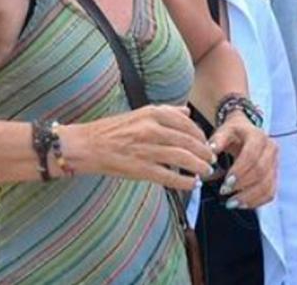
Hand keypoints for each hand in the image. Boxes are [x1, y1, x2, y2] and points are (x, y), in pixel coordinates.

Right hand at [62, 105, 214, 190]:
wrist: (84, 145)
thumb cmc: (110, 130)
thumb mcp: (138, 113)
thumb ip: (165, 112)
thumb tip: (186, 112)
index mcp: (152, 114)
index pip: (186, 124)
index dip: (201, 135)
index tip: (206, 143)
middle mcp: (151, 129)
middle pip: (188, 141)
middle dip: (204, 152)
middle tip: (211, 160)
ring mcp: (146, 149)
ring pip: (182, 158)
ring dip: (199, 166)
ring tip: (206, 171)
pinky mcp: (140, 169)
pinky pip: (169, 176)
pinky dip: (184, 181)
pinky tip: (192, 184)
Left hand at [210, 113, 277, 210]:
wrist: (245, 133)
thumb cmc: (233, 134)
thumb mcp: (224, 131)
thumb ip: (217, 140)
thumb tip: (211, 150)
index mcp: (258, 136)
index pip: (251, 155)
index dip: (239, 171)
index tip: (226, 182)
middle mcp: (270, 149)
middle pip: (260, 171)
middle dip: (242, 185)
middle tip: (224, 192)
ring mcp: (275, 163)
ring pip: (267, 185)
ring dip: (248, 197)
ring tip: (231, 203)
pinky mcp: (275, 175)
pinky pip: (270, 193)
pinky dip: (256, 201)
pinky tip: (242, 204)